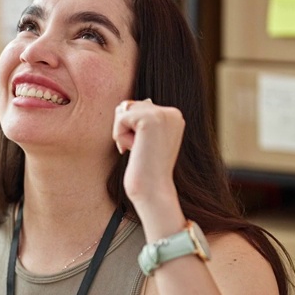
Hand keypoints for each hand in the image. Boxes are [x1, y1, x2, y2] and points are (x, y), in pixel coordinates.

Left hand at [111, 98, 185, 217]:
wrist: (152, 189)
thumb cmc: (145, 169)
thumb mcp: (147, 140)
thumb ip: (140, 120)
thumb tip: (124, 104)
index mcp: (174, 116)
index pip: (138, 108)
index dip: (132, 130)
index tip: (145, 148)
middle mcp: (172, 112)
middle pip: (129, 106)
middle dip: (126, 129)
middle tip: (140, 150)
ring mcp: (163, 114)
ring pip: (124, 111)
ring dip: (122, 133)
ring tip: (138, 150)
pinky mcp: (150, 119)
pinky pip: (120, 118)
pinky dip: (120, 136)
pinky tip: (134, 149)